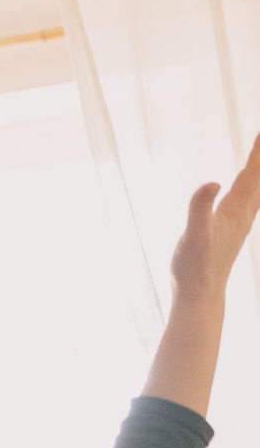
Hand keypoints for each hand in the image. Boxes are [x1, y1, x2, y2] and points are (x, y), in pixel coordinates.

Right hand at [171, 131, 259, 296]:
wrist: (200, 293)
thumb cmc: (195, 265)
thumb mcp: (194, 233)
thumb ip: (201, 206)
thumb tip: (214, 182)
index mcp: (235, 211)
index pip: (250, 176)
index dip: (257, 154)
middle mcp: (242, 215)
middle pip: (256, 180)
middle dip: (259, 158)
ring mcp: (237, 224)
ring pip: (252, 191)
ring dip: (255, 172)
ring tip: (255, 158)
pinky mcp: (230, 232)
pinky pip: (244, 202)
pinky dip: (247, 188)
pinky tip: (241, 191)